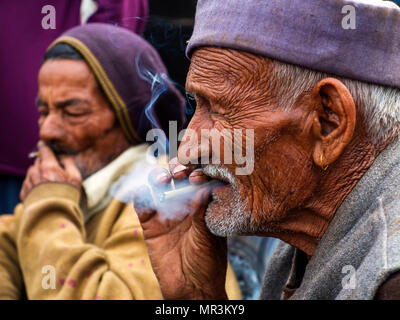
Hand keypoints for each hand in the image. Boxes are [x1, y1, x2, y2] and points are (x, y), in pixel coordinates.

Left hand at [20, 141, 81, 200]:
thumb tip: (63, 154)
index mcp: (48, 166)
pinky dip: (33, 183)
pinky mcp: (24, 192)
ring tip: (48, 183)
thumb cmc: (67, 195)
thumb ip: (69, 162)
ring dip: (38, 173)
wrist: (54, 215)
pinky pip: (28, 182)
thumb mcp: (75, 177)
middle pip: (38, 161)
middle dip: (45, 162)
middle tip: (53, 169)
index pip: (44, 150)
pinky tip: (42, 191)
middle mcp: (35, 172)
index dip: (46, 146)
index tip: (46, 145)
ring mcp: (28, 182)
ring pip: (32, 171)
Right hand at [133, 158, 227, 299]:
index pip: (199, 178)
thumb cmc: (207, 263)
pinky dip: (140, 195)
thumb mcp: (209, 238)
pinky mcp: (150, 223)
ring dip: (158, 177)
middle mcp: (185, 203)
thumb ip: (202, 214)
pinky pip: (142, 204)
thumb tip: (203, 190)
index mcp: (204, 204)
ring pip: (159, 185)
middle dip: (177, 169)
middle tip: (178, 172)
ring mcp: (167, 212)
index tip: (197, 174)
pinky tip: (144, 191)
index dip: (197, 171)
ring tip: (163, 179)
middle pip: (177, 177)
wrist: (190, 289)